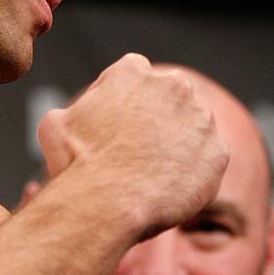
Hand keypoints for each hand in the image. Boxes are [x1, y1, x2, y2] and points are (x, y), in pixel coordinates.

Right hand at [36, 54, 227, 237]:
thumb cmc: (78, 163)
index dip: (125, 102)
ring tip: (154, 174)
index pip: (134, 75)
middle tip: (140, 150)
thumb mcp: (55, 124)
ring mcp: (201, 118)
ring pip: (192, 129)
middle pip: (169, 99)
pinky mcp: (218, 152)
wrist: (110, 203)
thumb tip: (78, 115)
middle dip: (158, 119)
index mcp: (133, 71)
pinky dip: (193, 174)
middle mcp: (174, 86)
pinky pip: (207, 161)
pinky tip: (171, 189)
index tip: (120, 126)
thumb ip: (77, 109)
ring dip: (179, 145)